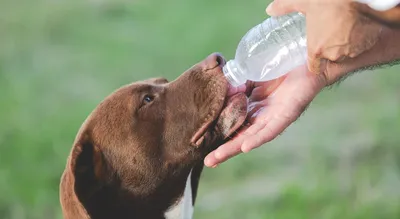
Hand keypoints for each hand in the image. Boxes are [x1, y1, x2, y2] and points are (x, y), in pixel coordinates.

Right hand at [204, 65, 326, 166]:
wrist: (308, 60)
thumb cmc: (282, 68)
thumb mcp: (253, 76)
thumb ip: (239, 83)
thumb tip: (222, 89)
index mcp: (254, 109)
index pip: (234, 125)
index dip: (219, 134)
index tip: (201, 144)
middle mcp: (263, 117)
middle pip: (240, 136)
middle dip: (224, 149)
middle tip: (207, 162)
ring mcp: (274, 118)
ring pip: (252, 137)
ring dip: (235, 148)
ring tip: (218, 157)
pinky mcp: (287, 114)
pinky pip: (271, 129)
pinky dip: (258, 138)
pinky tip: (245, 147)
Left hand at [266, 0, 382, 73]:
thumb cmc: (329, 2)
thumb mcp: (304, 2)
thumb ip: (285, 7)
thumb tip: (269, 10)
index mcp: (316, 49)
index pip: (314, 67)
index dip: (314, 60)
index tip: (316, 50)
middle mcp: (333, 54)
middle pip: (330, 57)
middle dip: (330, 47)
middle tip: (329, 32)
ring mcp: (351, 50)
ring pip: (346, 51)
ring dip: (344, 43)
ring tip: (342, 27)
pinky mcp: (366, 44)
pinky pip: (361, 45)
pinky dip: (359, 38)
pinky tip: (355, 26)